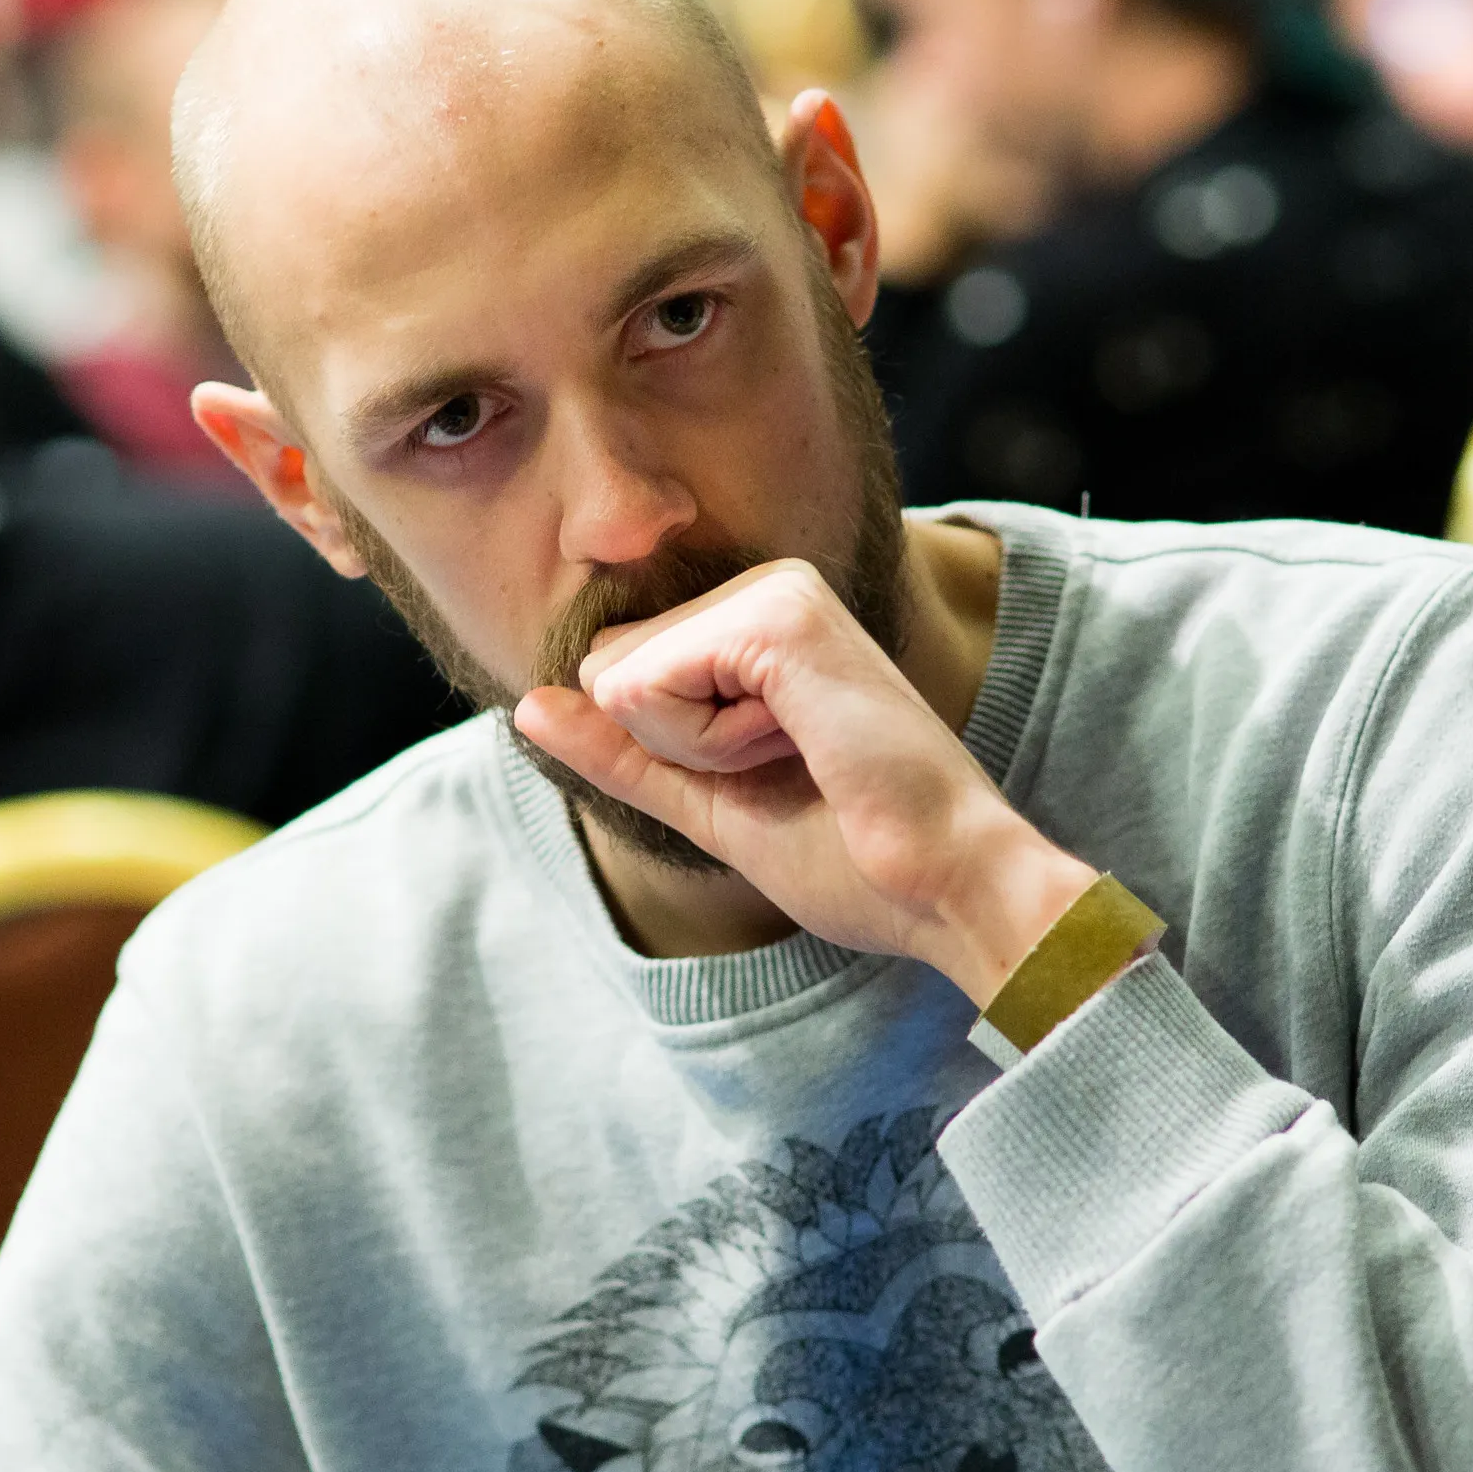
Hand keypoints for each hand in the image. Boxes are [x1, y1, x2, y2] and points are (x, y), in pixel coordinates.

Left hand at [514, 560, 1095, 1003]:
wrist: (945, 886)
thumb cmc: (856, 856)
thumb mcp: (709, 800)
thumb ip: (621, 752)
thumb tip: (527, 707)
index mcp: (757, 622)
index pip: (615, 676)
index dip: (670, 754)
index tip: (776, 771)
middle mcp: (766, 585)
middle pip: (606, 670)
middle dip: (674, 749)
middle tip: (787, 767)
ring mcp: (774, 592)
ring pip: (621, 680)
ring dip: (694, 750)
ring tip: (800, 757)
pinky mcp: (777, 618)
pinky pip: (647, 689)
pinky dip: (706, 745)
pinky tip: (796, 748)